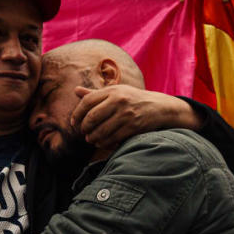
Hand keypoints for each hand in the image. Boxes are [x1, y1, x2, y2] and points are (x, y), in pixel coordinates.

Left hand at [71, 85, 200, 149]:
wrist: (159, 107)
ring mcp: (127, 114)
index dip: (77, 113)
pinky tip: (101, 143)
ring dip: (93, 137)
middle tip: (82, 132)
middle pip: (92, 116)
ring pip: (102, 130)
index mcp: (112, 90)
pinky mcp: (134, 126)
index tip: (74, 122)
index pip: (87, 101)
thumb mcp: (116, 92)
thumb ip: (96, 93)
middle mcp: (119, 100)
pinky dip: (104, 142)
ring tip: (91, 139)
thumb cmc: (133, 99)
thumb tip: (75, 91)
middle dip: (84, 127)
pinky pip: (113, 138)